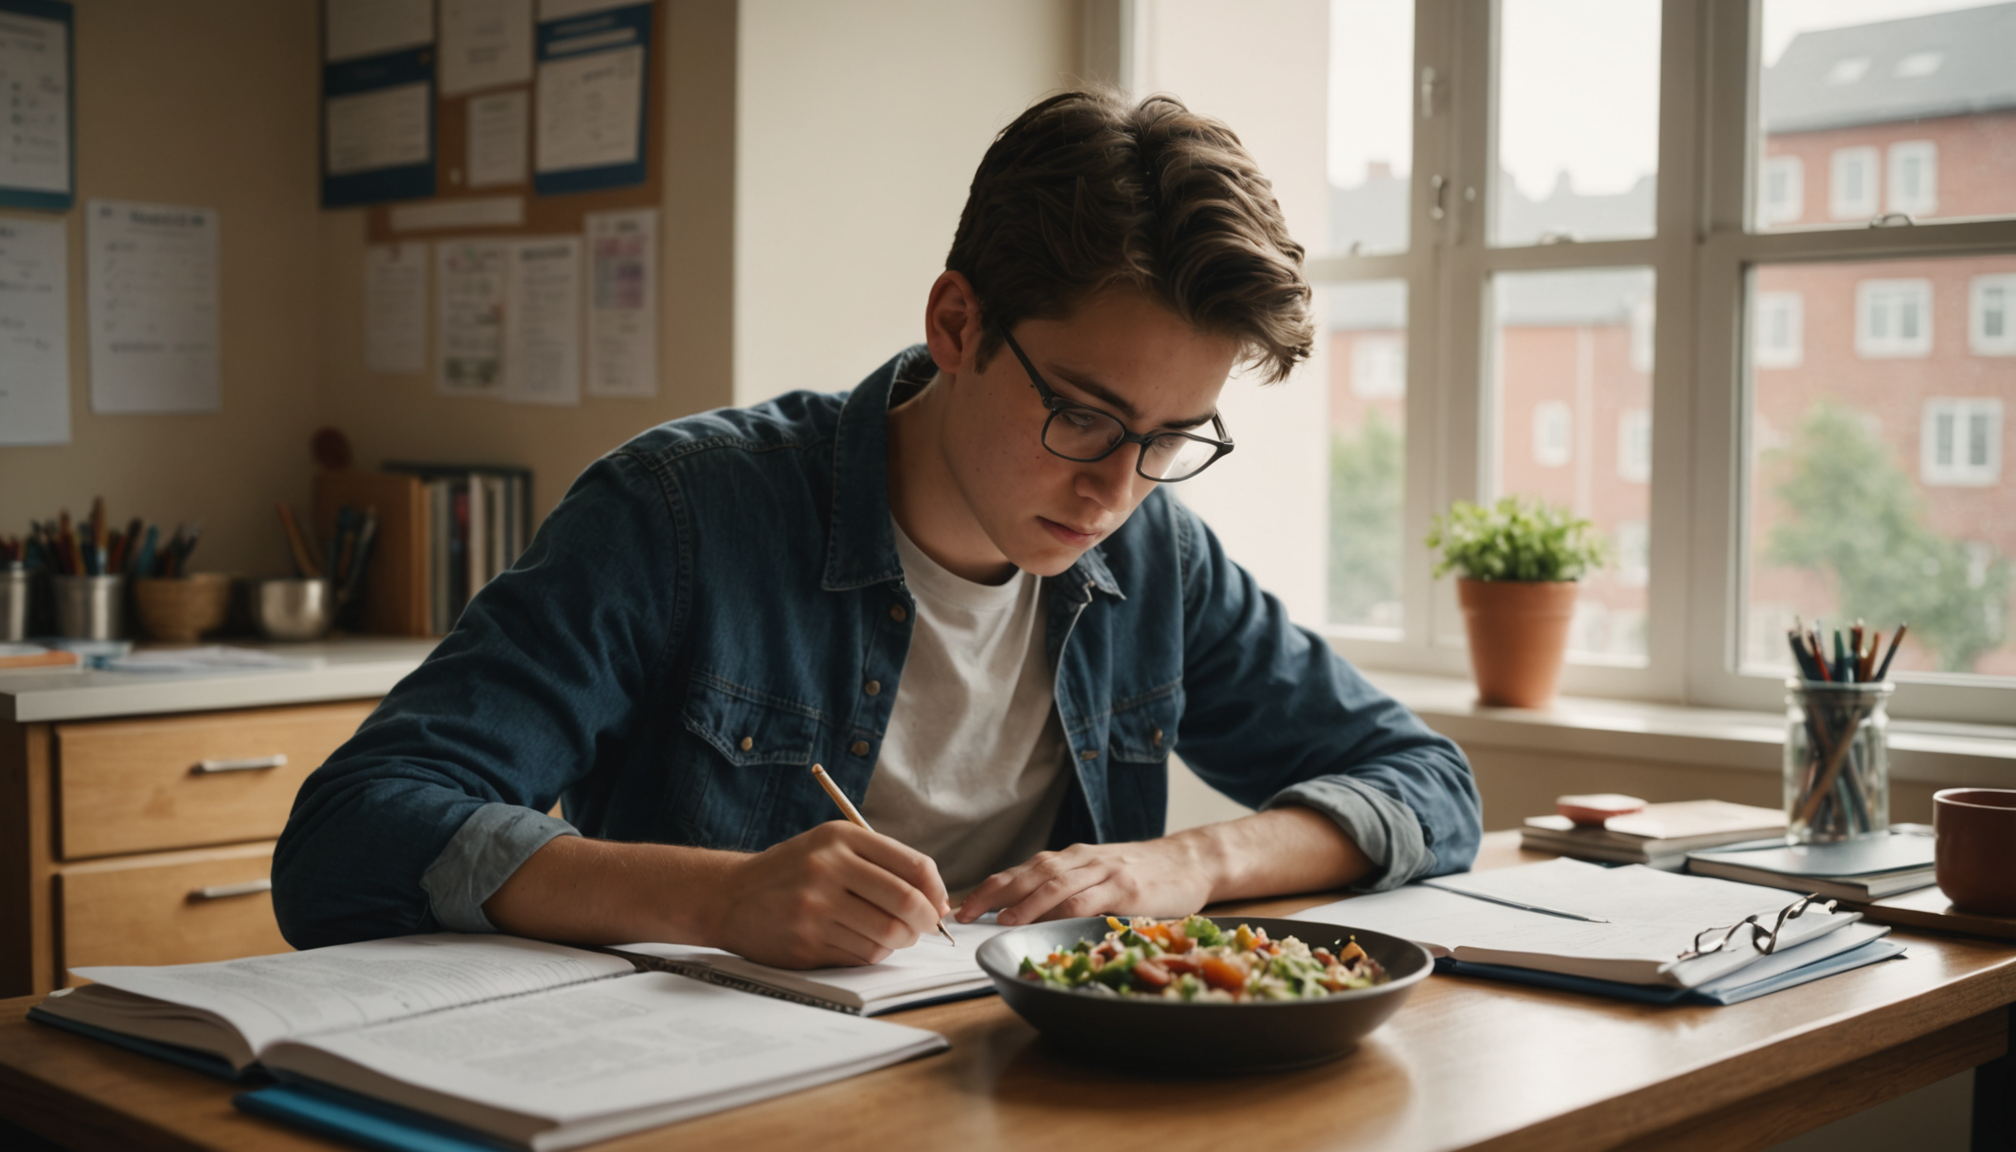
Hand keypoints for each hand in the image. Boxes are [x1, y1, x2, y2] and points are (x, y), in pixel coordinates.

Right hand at [706, 821, 950, 968]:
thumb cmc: (792, 871)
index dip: (936, 890)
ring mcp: (815, 908)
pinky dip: (873, 953)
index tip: (939, 903)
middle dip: (926, 921)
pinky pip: (861, 955)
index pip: (913, 865)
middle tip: (926, 927)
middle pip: (905, 902)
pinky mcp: (806, 942)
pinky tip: (863, 943)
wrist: (731, 896)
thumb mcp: (831, 846)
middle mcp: (828, 868)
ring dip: (901, 941)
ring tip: (894, 935)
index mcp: (841, 838)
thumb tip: (938, 900)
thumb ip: (881, 864)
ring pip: (886, 934)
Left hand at [955, 837, 1215, 925]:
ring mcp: (1104, 872)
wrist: (1190, 860)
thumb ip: (1067, 891)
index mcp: (1071, 859)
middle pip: (1028, 873)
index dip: (988, 887)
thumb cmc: (1142, 874)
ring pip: (1055, 883)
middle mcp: (1081, 860)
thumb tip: (1023, 917)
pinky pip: (1090, 897)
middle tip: (963, 914)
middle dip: (992, 893)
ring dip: (1024, 902)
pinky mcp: (1126, 888)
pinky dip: (1064, 909)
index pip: (1021, 870)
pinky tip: (1048, 919)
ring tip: (999, 919)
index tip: (961, 906)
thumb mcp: (1098, 876)